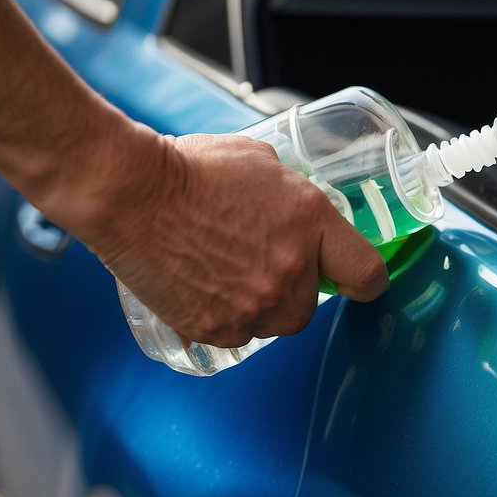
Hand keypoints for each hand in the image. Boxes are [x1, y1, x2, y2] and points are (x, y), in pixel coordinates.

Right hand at [52, 128, 388, 347]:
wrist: (129, 193)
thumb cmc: (191, 168)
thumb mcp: (264, 162)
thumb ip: (294, 196)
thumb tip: (302, 212)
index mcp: (311, 222)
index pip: (367, 273)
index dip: (363, 279)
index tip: (353, 279)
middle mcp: (291, 271)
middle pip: (312, 305)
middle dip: (293, 287)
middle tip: (257, 258)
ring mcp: (254, 305)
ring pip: (273, 321)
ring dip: (258, 303)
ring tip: (221, 266)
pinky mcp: (217, 329)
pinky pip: (236, 333)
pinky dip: (223, 316)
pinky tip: (201, 282)